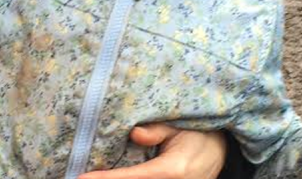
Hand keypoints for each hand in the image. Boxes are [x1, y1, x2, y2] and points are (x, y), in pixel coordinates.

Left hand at [78, 124, 226, 178]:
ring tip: (90, 176)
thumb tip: (134, 134)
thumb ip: (157, 130)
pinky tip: (111, 176)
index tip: (82, 178)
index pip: (132, 177)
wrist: (220, 152)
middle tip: (80, 178)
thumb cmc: (199, 134)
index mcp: (172, 170)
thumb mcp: (179, 127)